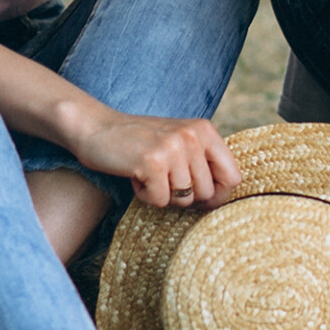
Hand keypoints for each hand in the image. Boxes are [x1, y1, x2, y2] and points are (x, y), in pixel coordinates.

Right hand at [69, 110, 239, 208]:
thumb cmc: (140, 142)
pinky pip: (160, 201)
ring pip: (184, 199)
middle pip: (208, 193)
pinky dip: (145, 196)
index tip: (198, 197)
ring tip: (148, 174)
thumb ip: (203, 162)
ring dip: (163, 195)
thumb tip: (222, 199)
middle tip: (164, 181)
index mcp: (205, 130)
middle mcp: (193, 136)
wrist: (96, 128)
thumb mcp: (179, 142)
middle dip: (185, 197)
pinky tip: (135, 177)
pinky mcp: (152, 162)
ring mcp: (173, 148)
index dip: (218, 196)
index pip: (233, 177)